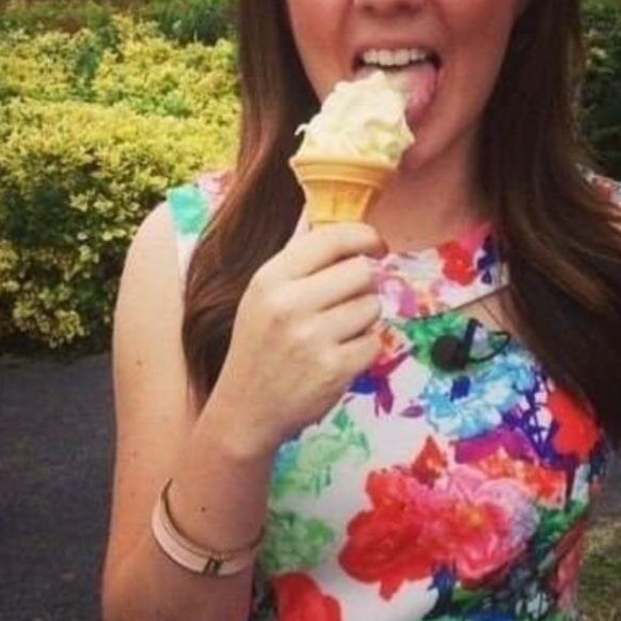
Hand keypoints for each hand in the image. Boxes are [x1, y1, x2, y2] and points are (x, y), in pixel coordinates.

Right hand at [204, 220, 385, 457]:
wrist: (244, 411)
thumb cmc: (258, 346)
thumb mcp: (262, 295)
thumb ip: (294, 255)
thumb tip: (317, 209)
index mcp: (270, 279)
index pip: (332, 238)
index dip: (364, 236)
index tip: (376, 244)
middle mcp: (290, 305)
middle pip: (361, 271)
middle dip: (361, 285)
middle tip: (345, 302)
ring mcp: (313, 338)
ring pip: (372, 306)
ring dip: (363, 318)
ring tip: (336, 332)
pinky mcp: (334, 369)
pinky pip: (375, 341)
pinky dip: (364, 349)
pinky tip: (338, 356)